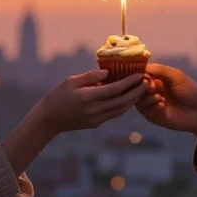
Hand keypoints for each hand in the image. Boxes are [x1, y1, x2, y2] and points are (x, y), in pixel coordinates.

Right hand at [29, 70, 145, 133]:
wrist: (49, 120)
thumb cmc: (57, 96)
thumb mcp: (71, 81)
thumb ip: (91, 76)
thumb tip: (108, 73)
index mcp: (88, 98)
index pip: (114, 89)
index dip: (129, 82)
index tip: (139, 74)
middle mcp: (95, 110)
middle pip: (122, 102)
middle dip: (136, 92)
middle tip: (148, 82)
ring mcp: (96, 119)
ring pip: (120, 110)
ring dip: (133, 101)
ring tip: (141, 91)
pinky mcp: (96, 124)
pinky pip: (114, 114)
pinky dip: (124, 106)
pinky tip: (128, 99)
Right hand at [137, 64, 196, 138]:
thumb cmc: (191, 92)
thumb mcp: (176, 76)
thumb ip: (160, 70)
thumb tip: (143, 67)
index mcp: (157, 80)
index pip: (141, 74)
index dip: (139, 74)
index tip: (141, 74)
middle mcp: (152, 91)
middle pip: (136, 87)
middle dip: (141, 86)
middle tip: (151, 86)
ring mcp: (152, 104)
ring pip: (138, 99)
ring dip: (146, 97)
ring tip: (159, 97)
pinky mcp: (153, 116)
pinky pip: (144, 110)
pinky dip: (151, 106)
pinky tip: (162, 105)